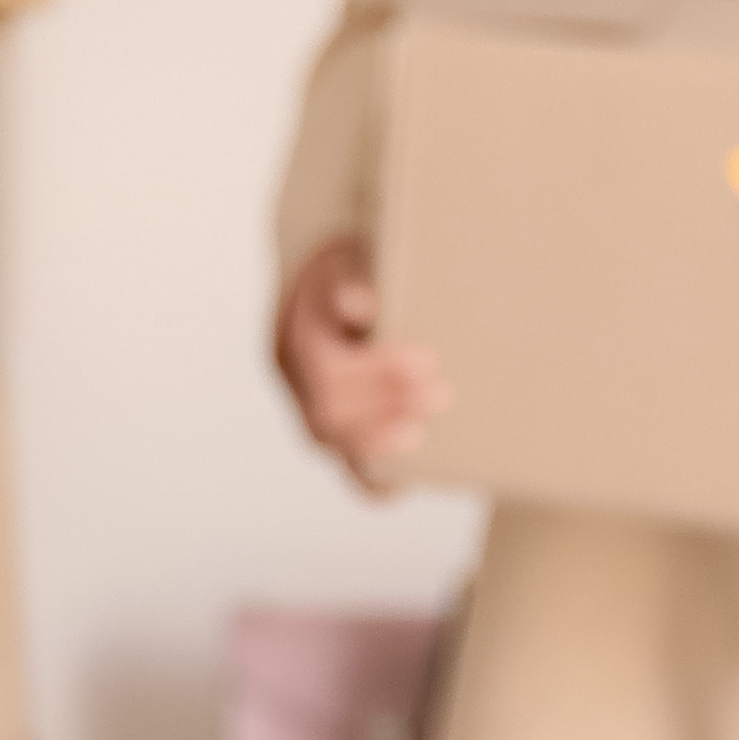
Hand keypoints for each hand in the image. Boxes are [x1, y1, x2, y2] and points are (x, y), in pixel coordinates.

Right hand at [274, 240, 447, 494]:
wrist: (327, 286)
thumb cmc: (350, 268)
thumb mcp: (347, 258)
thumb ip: (352, 278)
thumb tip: (361, 306)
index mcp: (295, 338)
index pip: (327, 371)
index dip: (376, 374)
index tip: (426, 360)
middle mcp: (296, 383)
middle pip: (330, 414)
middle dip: (389, 407)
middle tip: (442, 394)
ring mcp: (312, 412)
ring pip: (336, 446)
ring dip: (385, 442)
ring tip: (427, 428)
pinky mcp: (337, 434)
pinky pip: (351, 471)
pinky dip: (379, 481)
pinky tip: (409, 480)